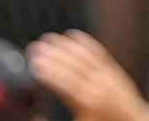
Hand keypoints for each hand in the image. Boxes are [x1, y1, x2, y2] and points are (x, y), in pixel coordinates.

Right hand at [28, 32, 148, 120]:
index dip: (49, 72)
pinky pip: (98, 52)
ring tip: (49, 38)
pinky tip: (75, 36)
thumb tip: (37, 116)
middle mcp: (98, 85)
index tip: (34, 63)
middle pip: (72, 65)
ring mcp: (107, 75)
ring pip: (84, 56)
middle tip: (36, 47)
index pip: (64, 83)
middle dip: (52, 54)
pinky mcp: (114, 70)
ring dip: (65, 46)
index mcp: (87, 102)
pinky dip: (85, 42)